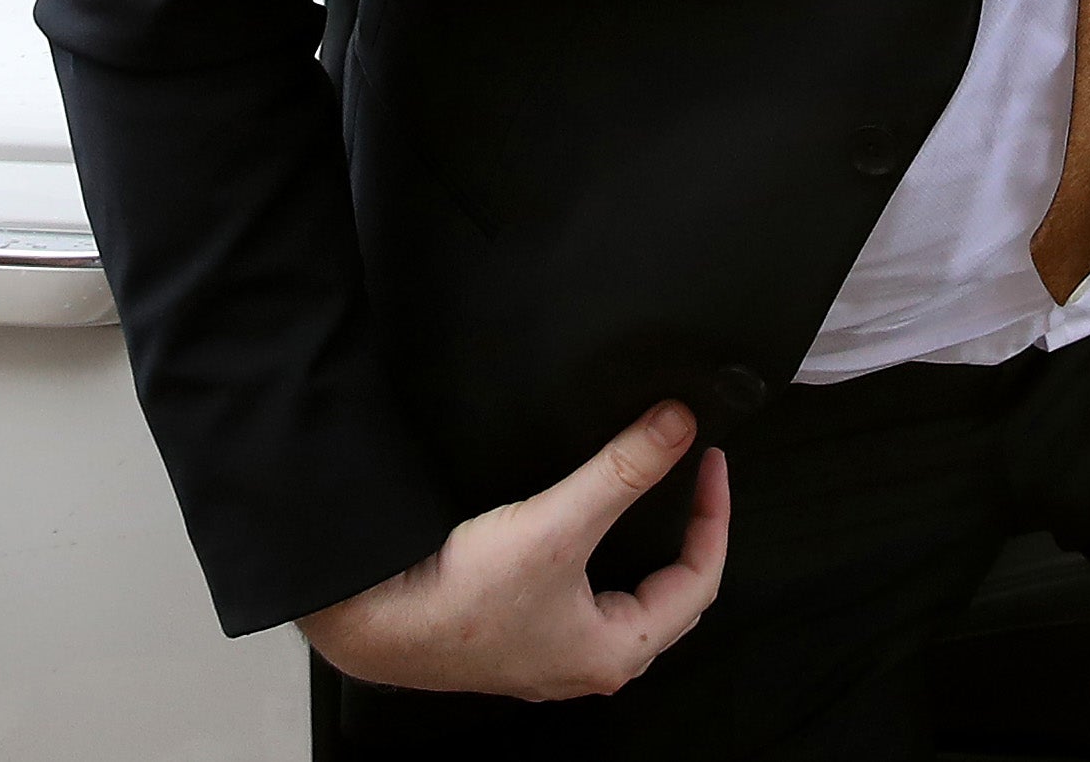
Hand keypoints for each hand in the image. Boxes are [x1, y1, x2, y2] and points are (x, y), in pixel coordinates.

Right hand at [296, 402, 730, 698]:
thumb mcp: (556, 523)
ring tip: (653, 499)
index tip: (709, 460)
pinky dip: (607, 564)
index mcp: (616, 652)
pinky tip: (591, 534)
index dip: (714, 516)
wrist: (376, 622)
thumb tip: (680, 424)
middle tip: (692, 479)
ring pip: (629, 604)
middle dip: (689, 538)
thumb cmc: (461, 594)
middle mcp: (590, 665)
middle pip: (671, 599)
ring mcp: (553, 657)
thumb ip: (623, 471)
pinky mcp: (520, 640)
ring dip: (648, 553)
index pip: (700, 581)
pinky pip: (588, 604)